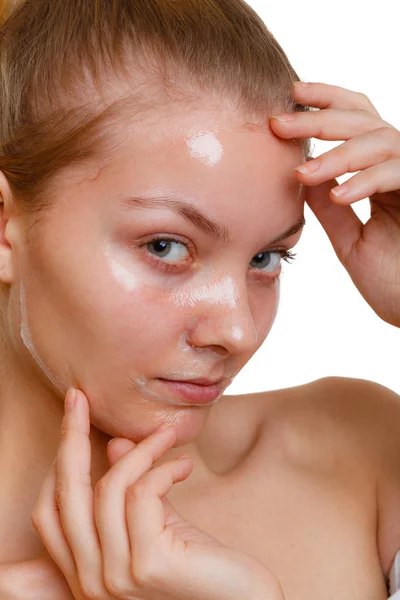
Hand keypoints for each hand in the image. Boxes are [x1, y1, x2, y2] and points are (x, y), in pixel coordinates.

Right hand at [29, 387, 282, 599]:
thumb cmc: (201, 567)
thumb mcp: (156, 522)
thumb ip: (129, 491)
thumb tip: (113, 445)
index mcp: (87, 571)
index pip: (50, 510)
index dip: (57, 458)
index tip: (71, 413)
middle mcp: (91, 581)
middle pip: (66, 494)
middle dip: (70, 437)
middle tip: (79, 397)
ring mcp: (116, 577)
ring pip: (108, 489)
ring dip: (140, 450)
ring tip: (167, 436)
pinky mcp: (148, 564)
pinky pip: (141, 496)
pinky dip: (162, 469)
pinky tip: (184, 466)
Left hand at [270, 81, 399, 327]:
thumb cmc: (394, 283)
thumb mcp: (351, 241)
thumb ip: (331, 209)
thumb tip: (303, 176)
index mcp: (383, 175)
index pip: (357, 123)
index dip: (327, 101)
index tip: (292, 95)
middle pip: (364, 120)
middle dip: (319, 118)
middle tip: (278, 123)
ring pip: (380, 140)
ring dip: (337, 153)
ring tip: (303, 173)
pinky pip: (399, 172)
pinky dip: (367, 180)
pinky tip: (339, 193)